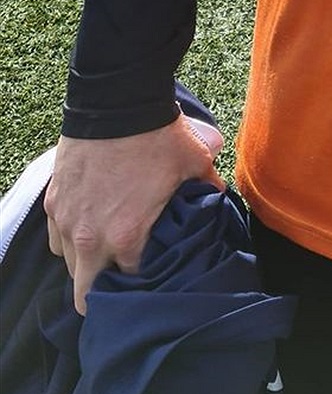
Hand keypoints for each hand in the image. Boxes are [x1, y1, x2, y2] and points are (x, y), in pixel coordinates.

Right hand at [44, 113, 224, 314]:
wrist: (117, 100)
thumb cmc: (157, 134)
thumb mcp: (194, 162)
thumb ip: (207, 188)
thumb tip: (217, 198)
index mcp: (127, 238)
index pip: (133, 282)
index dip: (145, 278)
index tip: (153, 268)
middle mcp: (90, 238)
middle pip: (88, 294)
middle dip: (106, 289)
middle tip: (123, 273)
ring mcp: (66, 221)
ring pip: (70, 266)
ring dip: (86, 262)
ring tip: (106, 246)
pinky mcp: (53, 202)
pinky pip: (55, 238)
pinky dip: (69, 238)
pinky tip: (87, 224)